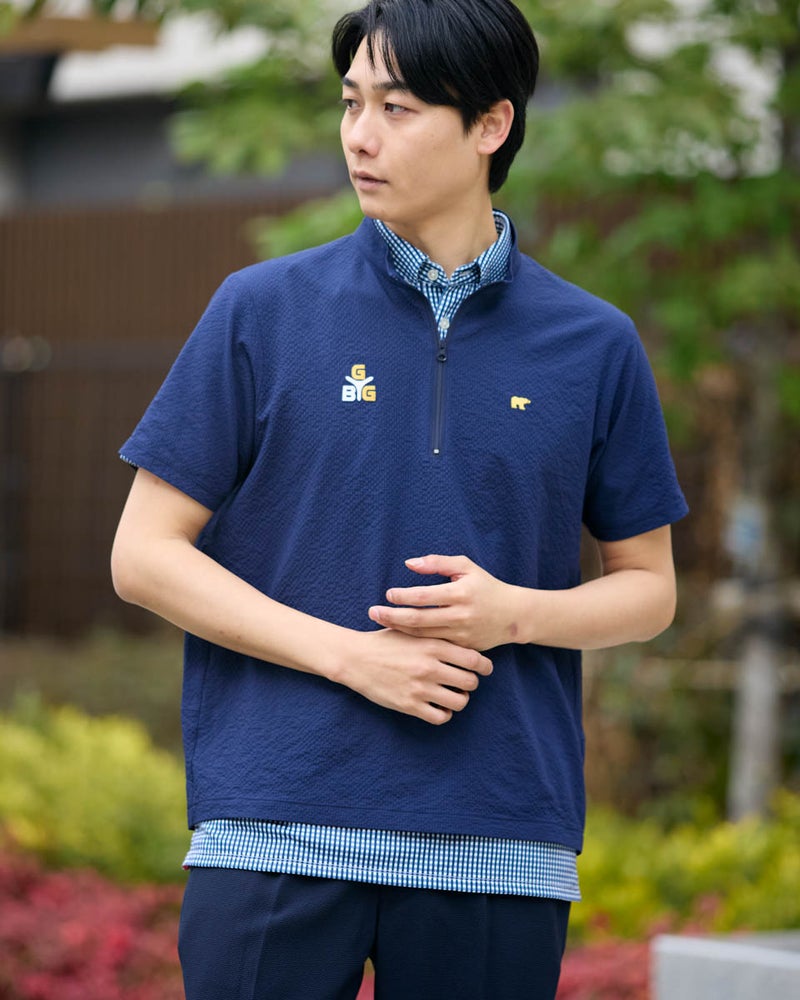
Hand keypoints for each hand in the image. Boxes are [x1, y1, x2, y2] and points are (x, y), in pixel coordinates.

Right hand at [342, 627, 492, 725]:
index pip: (474, 659)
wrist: (355, 658)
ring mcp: (420, 688)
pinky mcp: (409, 705)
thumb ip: (437, 635)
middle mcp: (430, 667)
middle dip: (471, 684)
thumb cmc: (385, 642)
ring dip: (459, 700)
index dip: (484, 666)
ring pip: (459, 702)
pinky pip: (440, 717)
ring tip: (451, 695)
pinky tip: (438, 707)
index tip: (484, 669)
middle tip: (464, 682)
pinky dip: (444, 714)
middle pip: (470, 682)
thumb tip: (463, 637)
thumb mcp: (412, 631)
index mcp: (433, 645)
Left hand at [368, 555, 522, 651]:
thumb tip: (409, 563)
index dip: (403, 596)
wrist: (512, 615)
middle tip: (372, 612)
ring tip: (380, 622)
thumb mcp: (466, 567)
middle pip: (419, 619)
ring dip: (399, 629)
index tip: (388, 594)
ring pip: (423, 635)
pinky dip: (415, 642)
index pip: (425, 596)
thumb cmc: (485, 586)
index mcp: (460, 593)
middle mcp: (460, 615)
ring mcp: (461, 634)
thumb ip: (437, 563)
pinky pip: (434, 645)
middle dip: (393, 616)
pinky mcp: (462, 648)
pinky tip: (399, 637)